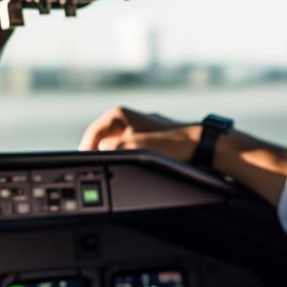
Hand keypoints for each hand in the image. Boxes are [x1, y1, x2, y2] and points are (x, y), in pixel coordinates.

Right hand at [78, 106, 200, 163]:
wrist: (201, 146)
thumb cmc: (170, 144)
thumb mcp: (134, 148)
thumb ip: (111, 150)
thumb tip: (99, 154)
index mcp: (119, 114)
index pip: (91, 134)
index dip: (85, 152)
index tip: (85, 167)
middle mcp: (128, 118)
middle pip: (102, 140)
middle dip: (101, 156)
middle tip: (101, 172)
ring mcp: (139, 129)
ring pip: (117, 146)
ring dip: (116, 159)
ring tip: (117, 172)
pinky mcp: (149, 139)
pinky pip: (131, 151)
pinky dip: (129, 160)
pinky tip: (134, 169)